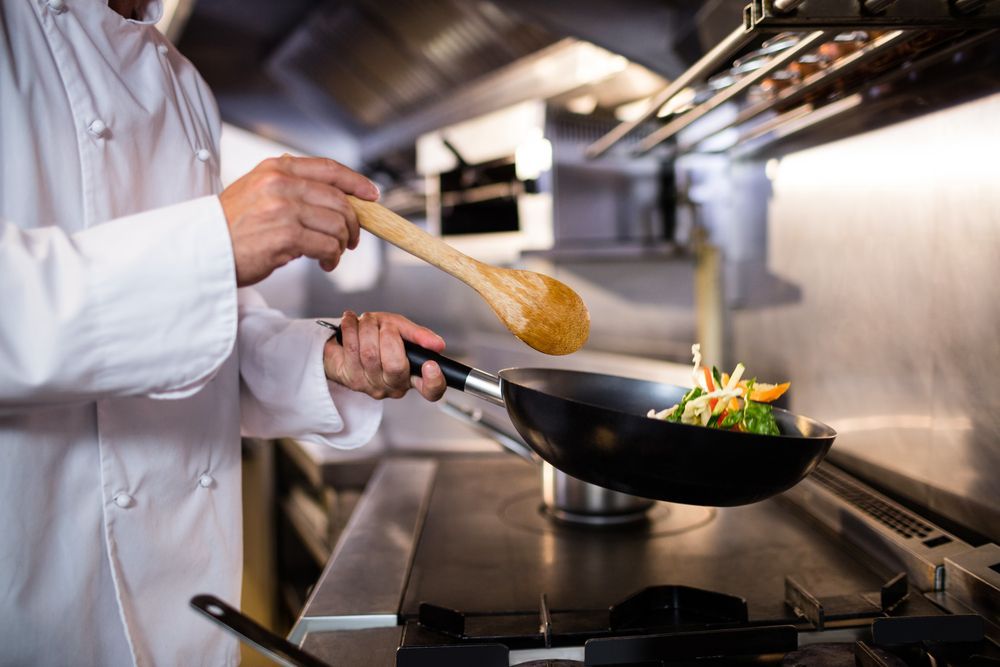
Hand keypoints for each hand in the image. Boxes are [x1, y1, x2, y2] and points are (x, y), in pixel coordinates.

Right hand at [219, 155, 378, 286]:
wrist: (202, 251)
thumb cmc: (231, 228)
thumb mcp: (257, 192)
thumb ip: (290, 188)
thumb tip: (335, 200)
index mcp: (276, 169)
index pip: (328, 168)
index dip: (356, 182)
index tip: (372, 195)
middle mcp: (280, 184)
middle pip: (339, 200)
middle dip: (353, 223)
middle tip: (351, 239)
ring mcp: (283, 208)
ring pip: (337, 224)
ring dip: (341, 244)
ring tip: (332, 254)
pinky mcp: (286, 236)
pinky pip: (327, 245)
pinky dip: (332, 257)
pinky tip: (325, 263)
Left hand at [323, 311, 446, 401]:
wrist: (346, 343)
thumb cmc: (378, 337)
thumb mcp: (402, 330)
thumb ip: (420, 335)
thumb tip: (437, 345)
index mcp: (413, 376)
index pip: (432, 390)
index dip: (434, 380)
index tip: (431, 365)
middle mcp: (394, 386)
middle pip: (395, 365)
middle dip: (389, 335)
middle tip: (385, 326)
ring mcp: (372, 386)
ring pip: (370, 354)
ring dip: (367, 327)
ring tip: (367, 321)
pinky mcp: (351, 380)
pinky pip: (351, 350)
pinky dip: (350, 328)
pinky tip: (350, 321)